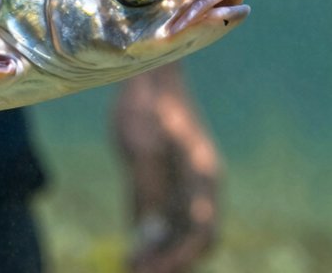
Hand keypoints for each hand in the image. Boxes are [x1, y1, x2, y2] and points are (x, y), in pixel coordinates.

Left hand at [113, 62, 220, 272]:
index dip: (181, 255)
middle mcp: (198, 184)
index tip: (154, 270)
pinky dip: (149, 242)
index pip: (201, 227)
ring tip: (130, 269)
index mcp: (202, 173)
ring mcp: (181, 184)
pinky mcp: (160, 183)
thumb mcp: (141, 142)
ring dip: (159, 256)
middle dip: (170, 261)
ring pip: (177, 233)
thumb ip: (148, 186)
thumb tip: (150, 234)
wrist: (142, 77)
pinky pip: (160, 221)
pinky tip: (129, 255)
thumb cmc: (144, 104)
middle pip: (193, 237)